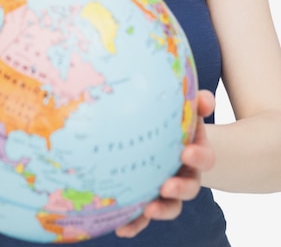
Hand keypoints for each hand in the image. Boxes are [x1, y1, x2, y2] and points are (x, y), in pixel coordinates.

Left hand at [115, 89, 215, 237]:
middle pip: (190, 187)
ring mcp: (167, 189)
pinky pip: (143, 216)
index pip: (204, 157)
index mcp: (195, 151)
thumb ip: (199, 103)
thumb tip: (206, 100)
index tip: (186, 152)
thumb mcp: (187, 109)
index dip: (199, 156)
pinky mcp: (149, 200)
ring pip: (170, 206)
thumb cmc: (175, 120)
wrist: (164, 137)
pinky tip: (121, 228)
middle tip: (167, 186)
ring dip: (162, 209)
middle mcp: (185, 174)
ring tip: (149, 208)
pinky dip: (135, 223)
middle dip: (180, 188)